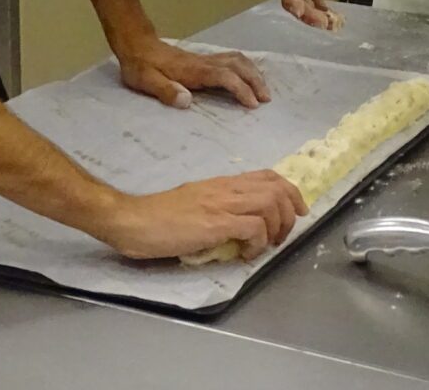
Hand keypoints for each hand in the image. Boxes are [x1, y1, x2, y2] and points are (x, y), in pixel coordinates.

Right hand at [92, 172, 306, 260]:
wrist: (132, 219)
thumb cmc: (157, 215)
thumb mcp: (194, 202)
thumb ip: (217, 206)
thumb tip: (237, 223)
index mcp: (222, 183)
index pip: (267, 175)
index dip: (290, 191)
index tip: (297, 210)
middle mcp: (226, 188)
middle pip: (277, 187)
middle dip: (291, 211)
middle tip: (284, 235)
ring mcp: (221, 204)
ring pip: (271, 203)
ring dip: (276, 228)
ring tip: (265, 246)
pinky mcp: (215, 223)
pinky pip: (253, 226)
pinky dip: (258, 242)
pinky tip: (246, 254)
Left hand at [118, 38, 270, 109]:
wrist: (136, 45)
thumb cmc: (140, 66)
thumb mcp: (146, 81)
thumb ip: (166, 91)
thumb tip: (187, 102)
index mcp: (194, 70)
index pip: (225, 77)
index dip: (241, 89)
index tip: (252, 104)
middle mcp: (204, 62)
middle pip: (238, 65)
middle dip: (255, 80)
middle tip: (267, 99)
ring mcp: (205, 59)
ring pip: (237, 59)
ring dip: (252, 72)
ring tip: (262, 89)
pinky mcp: (203, 59)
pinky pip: (231, 59)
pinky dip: (245, 67)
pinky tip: (247, 75)